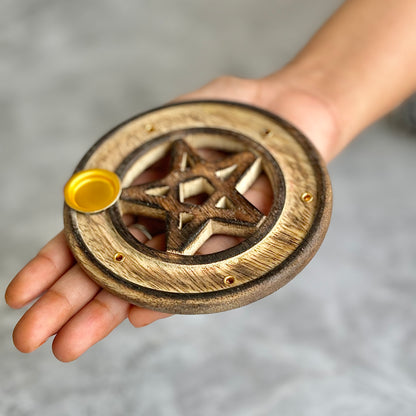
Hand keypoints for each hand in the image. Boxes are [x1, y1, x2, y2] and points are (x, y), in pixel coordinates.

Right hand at [5, 75, 335, 360]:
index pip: (91, 237)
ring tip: (67, 346)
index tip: (20, 293)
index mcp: (144, 199)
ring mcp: (200, 241)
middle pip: (111, 268)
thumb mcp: (179, 119)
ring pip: (148, 280)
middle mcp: (167, 227)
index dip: (54, 264)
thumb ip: (143, 152)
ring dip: (108, 312)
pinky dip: (170, 294)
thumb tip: (93, 193)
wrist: (293, 116)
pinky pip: (203, 275)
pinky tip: (138, 315)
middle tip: (27, 339)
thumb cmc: (233, 111)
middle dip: (68, 302)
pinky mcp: (241, 248)